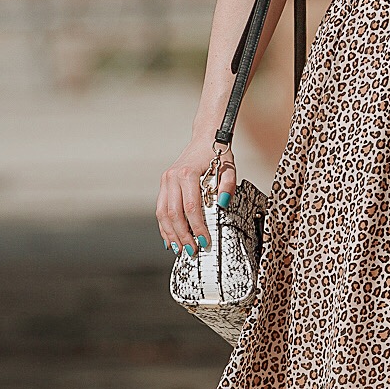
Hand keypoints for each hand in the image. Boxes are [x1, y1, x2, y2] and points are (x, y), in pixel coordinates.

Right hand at [157, 138, 234, 256]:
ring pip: (162, 213)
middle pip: (173, 214)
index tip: (204, 240)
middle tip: (192, 250)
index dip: (197, 227)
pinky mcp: (164, 184)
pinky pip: (160, 208)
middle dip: (182, 235)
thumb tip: (222, 205)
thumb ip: (227, 186)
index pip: (190, 208)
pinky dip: (164, 225)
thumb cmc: (217, 153)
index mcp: (187, 174)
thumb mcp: (229, 168)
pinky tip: (170, 238)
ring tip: (179, 249)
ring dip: (170, 233)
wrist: (205, 138)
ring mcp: (166, 180)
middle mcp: (172, 177)